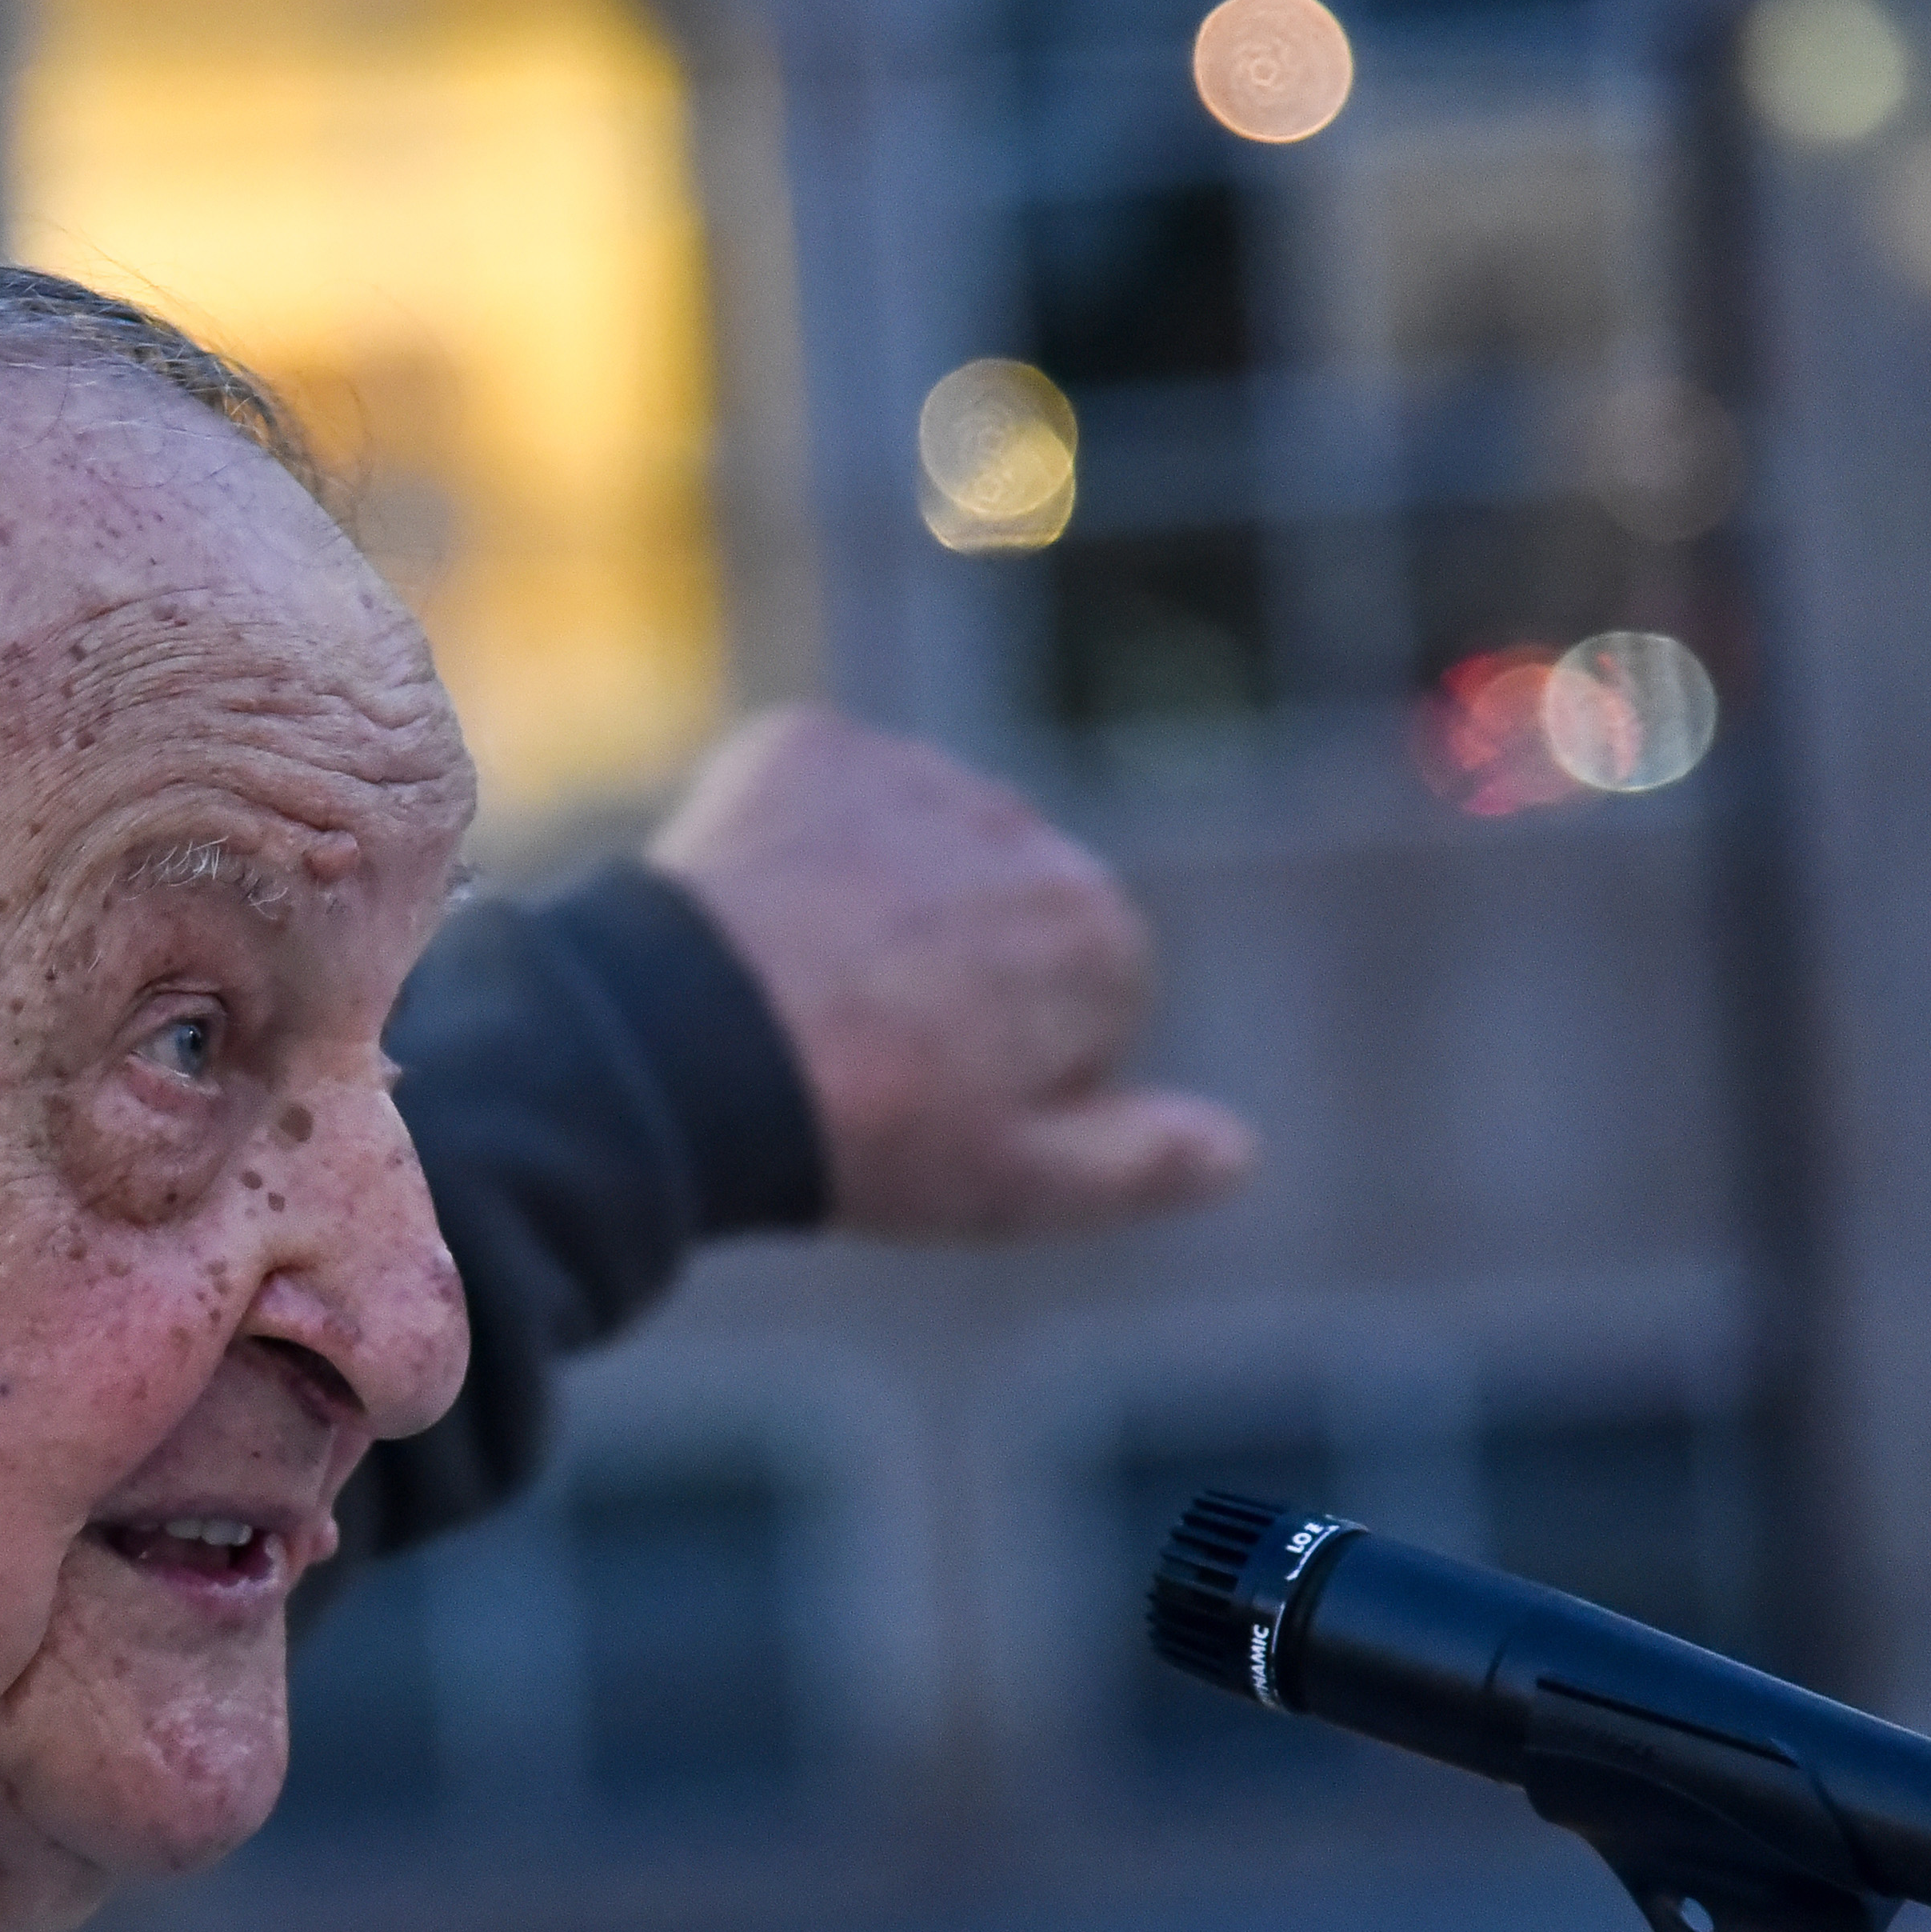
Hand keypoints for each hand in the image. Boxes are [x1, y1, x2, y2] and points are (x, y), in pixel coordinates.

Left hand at [645, 707, 1255, 1240]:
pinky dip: (793, 842)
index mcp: (1100, 933)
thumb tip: (1242, 1149)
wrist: (689, 1048)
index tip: (929, 1097)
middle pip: (998, 908)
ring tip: (797, 985)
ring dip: (873, 899)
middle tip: (856, 1046)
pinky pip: (821, 793)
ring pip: (911, 846)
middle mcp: (1028, 830)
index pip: (1080, 996)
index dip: (1002, 1063)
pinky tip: (754, 915)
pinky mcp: (813, 745)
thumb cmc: (863, 1130)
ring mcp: (917, 774)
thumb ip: (1143, 1162)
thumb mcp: (1018, 1186)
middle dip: (945, 968)